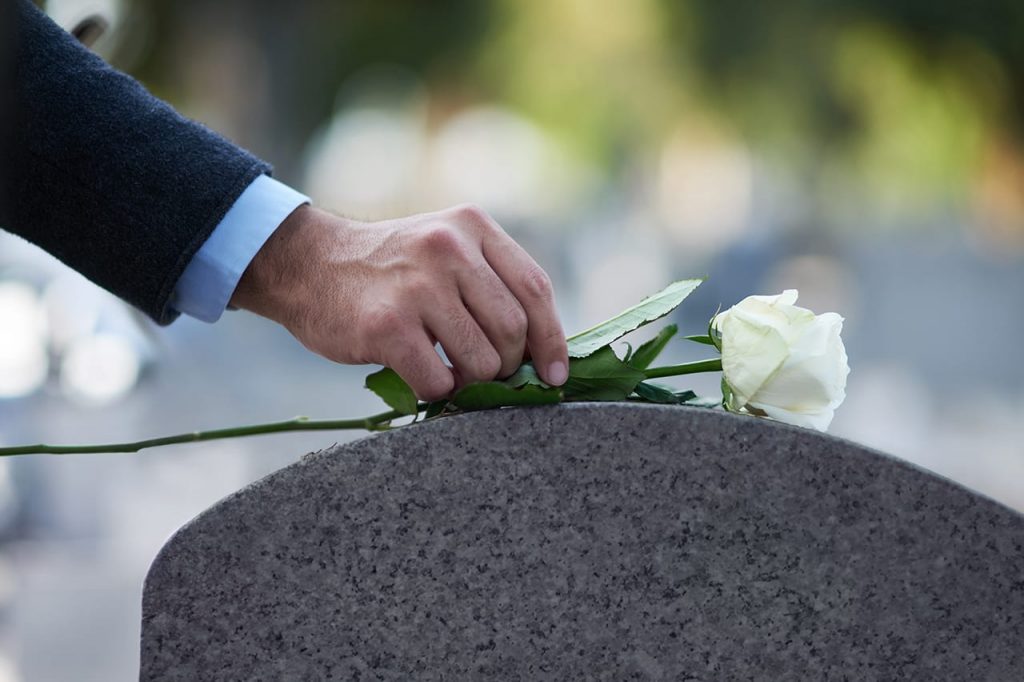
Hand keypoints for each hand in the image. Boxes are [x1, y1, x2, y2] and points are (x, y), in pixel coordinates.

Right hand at [230, 203, 568, 400]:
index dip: (552, 339)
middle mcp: (449, 248)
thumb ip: (490, 282)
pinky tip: (423, 378)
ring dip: (472, 382)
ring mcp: (417, 285)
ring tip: (450, 373)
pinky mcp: (387, 325)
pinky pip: (438, 381)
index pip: (535, 289)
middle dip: (507, 365)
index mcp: (473, 226)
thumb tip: (543, 350)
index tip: (556, 373)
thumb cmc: (388, 271)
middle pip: (513, 329)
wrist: (308, 264)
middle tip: (485, 372)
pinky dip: (438, 393)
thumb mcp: (444, 248)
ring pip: (482, 360)